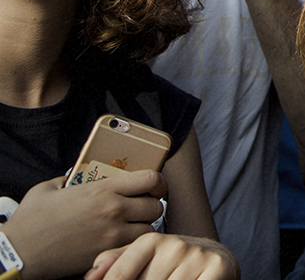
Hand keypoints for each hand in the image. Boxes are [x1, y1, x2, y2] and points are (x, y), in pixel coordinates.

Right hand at [1, 172, 165, 277]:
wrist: (20, 252)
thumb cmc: (31, 221)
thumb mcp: (48, 189)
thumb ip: (67, 179)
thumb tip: (75, 176)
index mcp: (103, 189)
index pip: (151, 178)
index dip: (158, 183)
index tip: (154, 188)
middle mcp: (113, 209)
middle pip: (156, 206)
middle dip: (151, 208)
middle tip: (141, 210)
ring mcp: (112, 233)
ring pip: (149, 229)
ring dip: (143, 228)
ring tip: (131, 228)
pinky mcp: (107, 253)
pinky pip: (134, 247)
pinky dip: (133, 245)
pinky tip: (121, 243)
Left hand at [86, 234, 238, 279]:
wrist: (217, 260)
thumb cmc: (171, 265)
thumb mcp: (143, 259)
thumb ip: (116, 263)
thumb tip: (90, 276)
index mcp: (151, 241)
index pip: (120, 276)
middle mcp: (175, 244)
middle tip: (158, 278)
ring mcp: (197, 256)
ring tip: (172, 278)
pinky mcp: (217, 267)